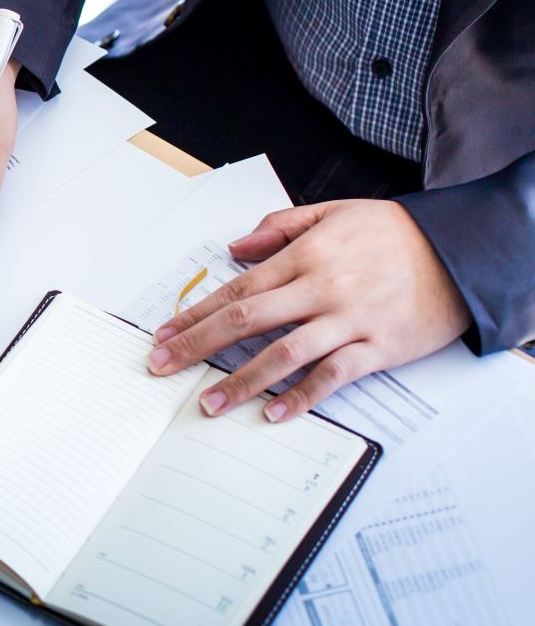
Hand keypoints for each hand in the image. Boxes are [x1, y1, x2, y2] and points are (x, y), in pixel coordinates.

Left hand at [148, 200, 471, 420]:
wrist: (461, 251)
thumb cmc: (396, 233)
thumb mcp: (334, 212)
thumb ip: (280, 227)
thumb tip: (235, 248)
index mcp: (306, 256)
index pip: (236, 289)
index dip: (196, 314)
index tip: (165, 333)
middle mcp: (321, 288)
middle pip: (246, 320)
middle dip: (198, 345)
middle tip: (163, 366)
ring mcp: (350, 320)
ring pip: (284, 354)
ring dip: (242, 381)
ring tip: (209, 403)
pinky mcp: (379, 347)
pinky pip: (334, 376)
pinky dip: (303, 396)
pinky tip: (275, 413)